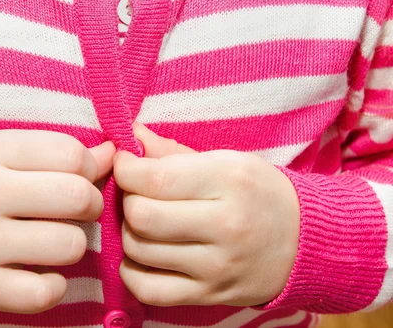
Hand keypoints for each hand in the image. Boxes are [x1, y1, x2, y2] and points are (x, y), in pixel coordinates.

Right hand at [0, 130, 114, 312]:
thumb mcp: (1, 154)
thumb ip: (55, 150)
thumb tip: (111, 154)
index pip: (71, 153)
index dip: (87, 168)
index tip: (77, 178)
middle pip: (77, 197)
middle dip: (90, 205)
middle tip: (76, 211)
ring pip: (70, 245)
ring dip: (73, 245)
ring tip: (53, 241)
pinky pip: (45, 292)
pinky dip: (54, 286)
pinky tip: (41, 273)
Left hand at [115, 124, 299, 306]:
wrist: (305, 242)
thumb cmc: (259, 192)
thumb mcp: (226, 160)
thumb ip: (172, 152)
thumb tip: (128, 136)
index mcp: (229, 181)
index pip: (154, 179)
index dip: (125, 169)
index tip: (126, 165)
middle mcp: (225, 226)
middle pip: (141, 216)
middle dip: (127, 200)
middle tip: (137, 194)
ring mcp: (217, 267)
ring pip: (138, 251)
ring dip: (129, 233)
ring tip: (145, 222)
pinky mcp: (209, 296)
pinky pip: (148, 290)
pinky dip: (132, 271)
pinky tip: (144, 255)